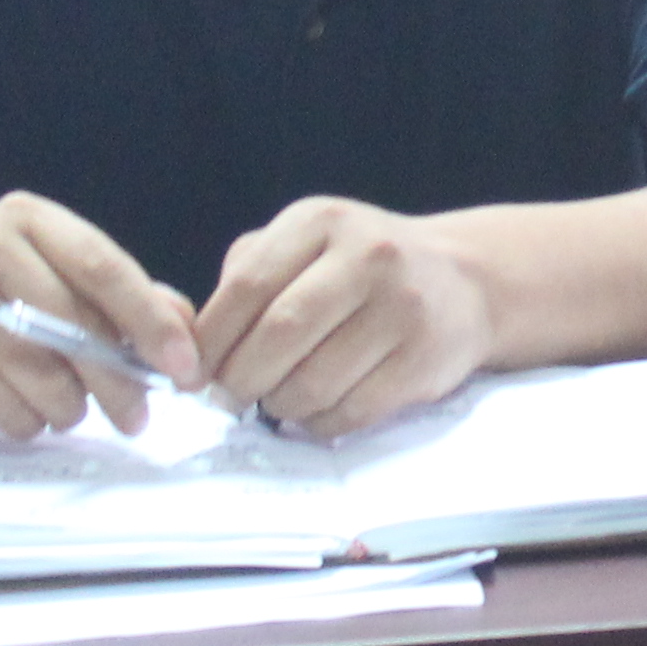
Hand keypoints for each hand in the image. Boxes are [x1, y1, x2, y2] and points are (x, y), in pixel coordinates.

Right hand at [0, 192, 199, 444]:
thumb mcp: (61, 288)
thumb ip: (127, 302)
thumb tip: (184, 329)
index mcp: (25, 218)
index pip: (103, 267)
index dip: (151, 321)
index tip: (186, 366)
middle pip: (77, 326)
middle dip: (121, 381)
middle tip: (139, 415)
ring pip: (45, 375)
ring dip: (69, 407)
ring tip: (66, 408)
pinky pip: (7, 407)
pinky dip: (27, 421)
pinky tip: (17, 410)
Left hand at [197, 197, 497, 436]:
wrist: (462, 279)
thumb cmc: (358, 269)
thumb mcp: (302, 245)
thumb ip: (244, 278)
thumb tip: (184, 341)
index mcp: (321, 221)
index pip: (247, 285)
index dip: (209, 340)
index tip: (192, 373)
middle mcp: (367, 255)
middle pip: (279, 334)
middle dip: (240, 380)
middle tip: (230, 397)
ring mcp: (402, 306)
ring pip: (313, 381)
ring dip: (280, 406)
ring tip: (278, 400)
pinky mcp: (425, 358)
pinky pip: (352, 412)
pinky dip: (320, 424)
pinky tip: (318, 410)